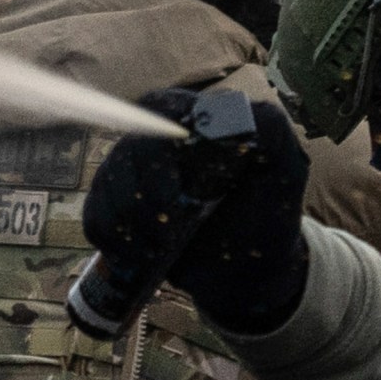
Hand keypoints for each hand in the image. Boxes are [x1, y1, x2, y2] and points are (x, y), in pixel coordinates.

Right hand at [82, 91, 311, 334]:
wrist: (247, 271)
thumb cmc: (267, 216)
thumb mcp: (286, 170)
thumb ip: (272, 131)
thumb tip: (239, 112)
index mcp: (194, 122)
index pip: (158, 109)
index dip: (157, 148)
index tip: (176, 194)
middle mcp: (157, 141)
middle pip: (126, 152)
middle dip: (146, 200)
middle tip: (172, 232)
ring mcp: (130, 173)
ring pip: (106, 187)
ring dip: (133, 227)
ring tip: (164, 248)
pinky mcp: (113, 206)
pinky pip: (94, 216)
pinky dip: (116, 242)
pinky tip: (142, 255)